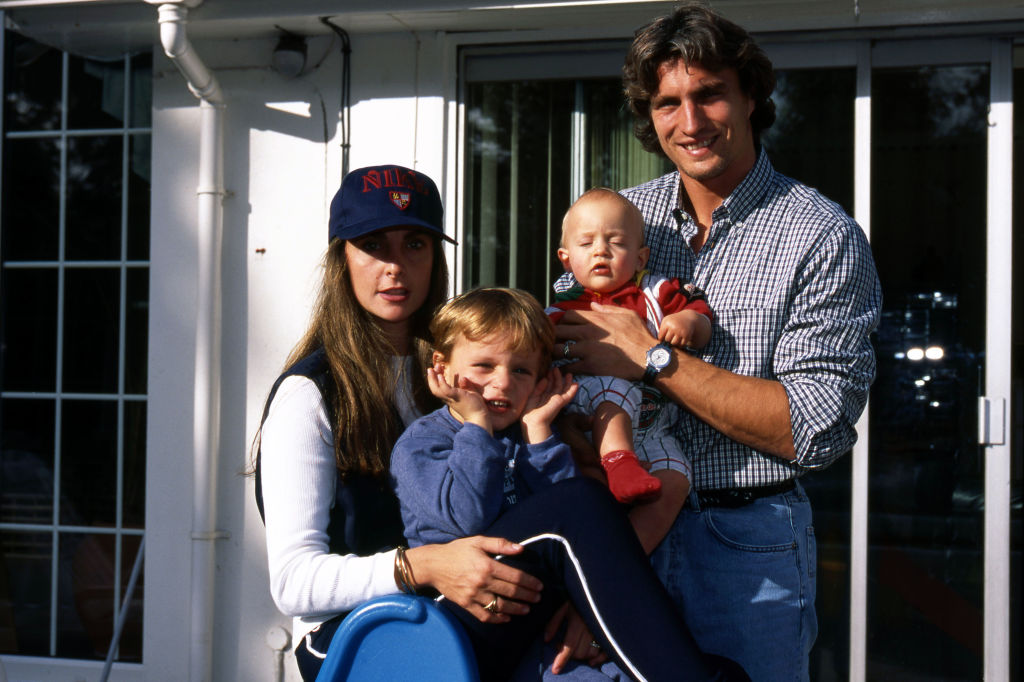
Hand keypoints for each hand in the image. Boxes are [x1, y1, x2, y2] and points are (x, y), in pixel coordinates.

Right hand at [405, 536, 542, 623]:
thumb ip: (500, 544)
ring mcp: (473, 595)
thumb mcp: (478, 541)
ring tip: (526, 609)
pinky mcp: (465, 604)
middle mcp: (481, 582)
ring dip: (516, 609)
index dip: (530, 582)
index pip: (515, 577)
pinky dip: (497, 619)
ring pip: (500, 606)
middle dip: (527, 596)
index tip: (540, 586)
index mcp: (487, 566)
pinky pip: (484, 615)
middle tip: (538, 598)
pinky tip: (506, 618)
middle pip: (511, 592)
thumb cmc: (458, 551)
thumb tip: (521, 549)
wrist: (433, 565)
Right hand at [427, 364, 490, 431]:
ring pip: (437, 389)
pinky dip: (442, 383)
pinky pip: (446, 390)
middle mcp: (448, 399)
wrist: (479, 417)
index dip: (436, 379)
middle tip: (432, 367)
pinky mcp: (456, 397)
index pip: (439, 388)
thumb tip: (462, 378)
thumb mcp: (468, 393)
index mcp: (450, 398)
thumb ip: (464, 386)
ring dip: (433, 378)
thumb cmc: (475, 406)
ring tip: (434, 368)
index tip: (437, 370)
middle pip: (434, 389)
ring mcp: (451, 398)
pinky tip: (441, 376)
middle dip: (432, 377)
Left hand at [521, 367, 577, 442]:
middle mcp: (551, 398)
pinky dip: (573, 390)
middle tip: (556, 368)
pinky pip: (568, 395)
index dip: (549, 377)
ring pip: (563, 389)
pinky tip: (576, 384)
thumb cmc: (529, 411)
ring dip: (566, 381)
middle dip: (557, 377)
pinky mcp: (560, 402)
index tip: (549, 370)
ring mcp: (556, 400)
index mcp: (543, 397)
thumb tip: (545, 379)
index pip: (548, 386)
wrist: (533, 421)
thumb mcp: (532, 396)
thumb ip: (539, 387)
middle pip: (556, 386)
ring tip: (569, 374)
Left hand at [544, 603, 607, 672]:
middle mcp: (591, 628)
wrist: (597, 591)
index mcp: (578, 621)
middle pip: (580, 652)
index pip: (570, 644)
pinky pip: (606, 653)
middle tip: (561, 645)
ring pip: (591, 653)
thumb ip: (553, 623)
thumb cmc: (578, 600)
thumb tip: (546, 640)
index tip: (555, 670)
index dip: (562, 658)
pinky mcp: (610, 634)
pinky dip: (598, 660)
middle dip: (569, 655)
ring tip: (575, 647)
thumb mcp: (563, 608)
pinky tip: (591, 661)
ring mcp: (602, 632)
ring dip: (581, 656)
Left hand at [554, 303, 651, 380]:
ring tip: (554, 357)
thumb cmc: (640, 335)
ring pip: (558, 350)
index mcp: (596, 318)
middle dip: (553, 336)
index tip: (563, 328)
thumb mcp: (627, 314)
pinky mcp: (589, 366)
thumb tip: (592, 305)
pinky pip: (568, 367)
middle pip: (558, 331)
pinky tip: (563, 370)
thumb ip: (607, 308)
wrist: (648, 357)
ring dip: (554, 353)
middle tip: (554, 342)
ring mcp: (587, 350)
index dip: (562, 322)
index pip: (568, 316)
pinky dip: (563, 369)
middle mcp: (588, 332)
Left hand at [658, 310, 711, 348]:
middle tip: (669, 339)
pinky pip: (681, 345)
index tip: (663, 338)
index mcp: (667, 323)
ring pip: (674, 343)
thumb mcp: (666, 320)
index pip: (660, 336)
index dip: (661, 339)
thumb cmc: (674, 320)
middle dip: (667, 340)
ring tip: (673, 340)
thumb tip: (658, 341)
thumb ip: (661, 328)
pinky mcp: (687, 336)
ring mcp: (681, 332)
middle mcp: (674, 327)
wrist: (688, 317)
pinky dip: (680, 345)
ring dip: (673, 343)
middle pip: (667, 340)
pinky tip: (679, 341)